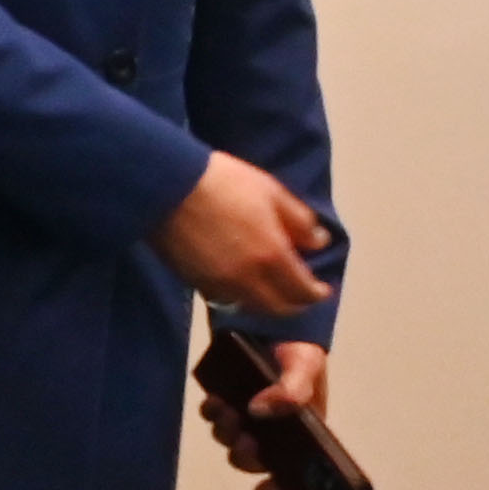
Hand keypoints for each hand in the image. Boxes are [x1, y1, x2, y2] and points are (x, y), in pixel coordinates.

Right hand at [156, 152, 337, 321]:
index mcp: (272, 256)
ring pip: (251, 306)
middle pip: (279, 308)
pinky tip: (240, 280)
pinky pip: (226, 298)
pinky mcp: (195, 281)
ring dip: (267, 302)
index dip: (317, 293)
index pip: (303, 291)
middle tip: (300, 293)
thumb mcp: (271, 191)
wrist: (165, 186)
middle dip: (295, 303)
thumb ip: (300, 221)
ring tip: (271, 288)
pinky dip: (240, 295)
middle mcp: (248, 279)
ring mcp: (219, 284)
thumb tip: (319, 242)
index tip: (323, 288)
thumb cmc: (222, 182)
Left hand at [201, 328, 334, 489]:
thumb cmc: (297, 346)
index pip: (295, 469)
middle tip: (243, 438)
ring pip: (231, 439)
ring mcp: (249, 413)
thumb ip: (292, 391)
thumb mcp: (305, 366)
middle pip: (255, 458)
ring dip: (225, 432)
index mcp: (302, 429)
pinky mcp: (228, 397)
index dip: (280, 485)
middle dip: (246, 455)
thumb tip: (259, 411)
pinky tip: (214, 400)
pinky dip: (212, 413)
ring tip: (225, 410)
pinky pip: (214, 416)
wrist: (268, 318)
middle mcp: (275, 427)